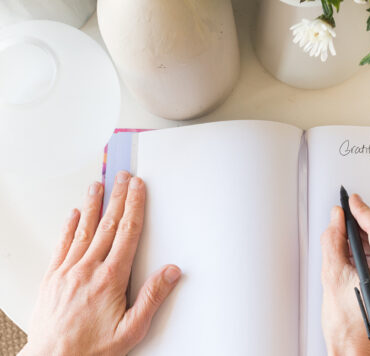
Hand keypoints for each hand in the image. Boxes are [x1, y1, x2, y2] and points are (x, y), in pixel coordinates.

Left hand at [19, 172, 180, 355]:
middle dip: (117, 197)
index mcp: (110, 278)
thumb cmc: (93, 349)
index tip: (138, 187)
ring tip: (97, 185)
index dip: (134, 206)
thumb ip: (153, 298)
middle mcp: (88, 269)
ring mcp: (67, 272)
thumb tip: (171, 272)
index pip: (127, 232)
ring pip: (83, 230)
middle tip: (122, 176)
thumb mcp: (132, 329)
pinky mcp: (52, 278)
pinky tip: (72, 214)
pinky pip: (62, 245)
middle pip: (107, 224)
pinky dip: (68, 227)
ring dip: (92, 205)